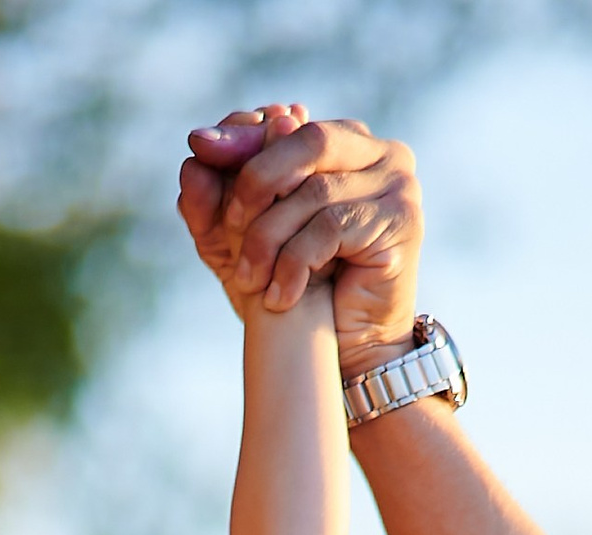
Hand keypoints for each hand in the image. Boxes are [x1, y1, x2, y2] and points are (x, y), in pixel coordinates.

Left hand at [178, 106, 424, 376]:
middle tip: (230, 225)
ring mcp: (396, 185)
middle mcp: (378, 154)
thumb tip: (192, 162)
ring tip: (251, 280)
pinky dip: (294, 264)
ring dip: (269, 238)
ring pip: (314, 191)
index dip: (242, 138)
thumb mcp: (244, 246)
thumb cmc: (300, 294)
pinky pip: (330, 228)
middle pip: (306, 141)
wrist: (351, 352)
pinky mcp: (400, 222)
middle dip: (256, 180)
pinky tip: (280, 296)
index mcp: (344, 144)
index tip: (199, 148)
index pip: (287, 124)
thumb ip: (216, 204)